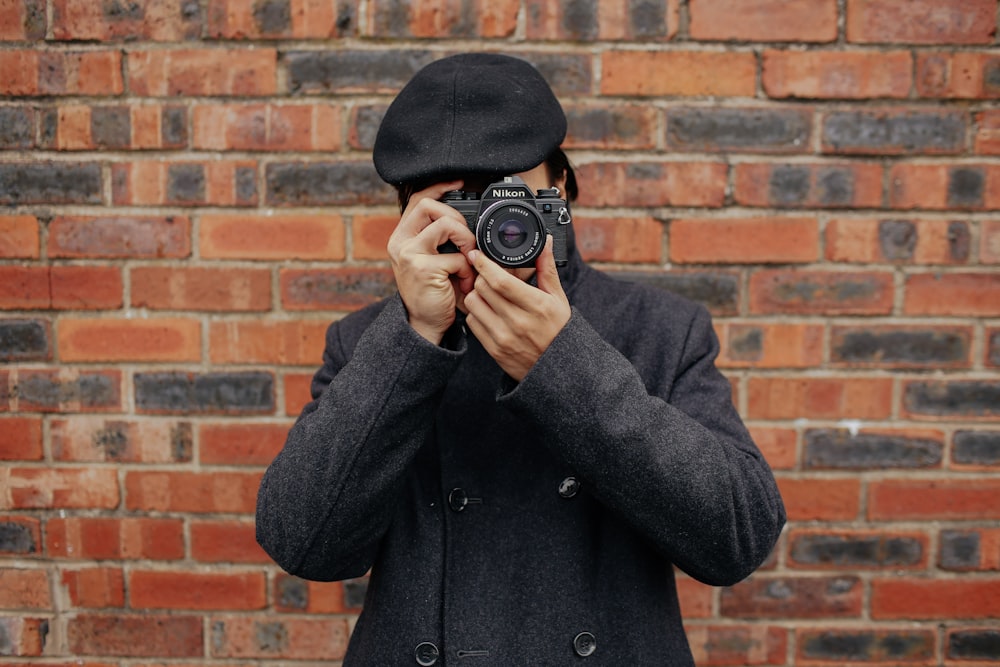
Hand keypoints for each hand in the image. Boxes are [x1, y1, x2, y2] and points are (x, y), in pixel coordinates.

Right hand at [387, 181, 476, 344]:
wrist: (425, 324)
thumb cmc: (434, 291)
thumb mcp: (433, 260)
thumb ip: (441, 238)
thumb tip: (468, 216)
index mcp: (402, 237)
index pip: (418, 199)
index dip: (438, 187)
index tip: (458, 183)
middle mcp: (401, 242)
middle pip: (430, 206)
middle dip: (456, 217)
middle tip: (466, 240)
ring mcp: (409, 254)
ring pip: (446, 225)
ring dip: (466, 241)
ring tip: (468, 261)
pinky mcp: (423, 268)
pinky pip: (457, 257)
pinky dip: (467, 270)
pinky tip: (464, 283)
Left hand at [463, 236, 570, 380]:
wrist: (557, 370)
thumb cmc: (558, 330)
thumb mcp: (558, 298)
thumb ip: (546, 268)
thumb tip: (543, 241)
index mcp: (536, 306)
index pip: (501, 282)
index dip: (485, 264)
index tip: (477, 254)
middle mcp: (518, 322)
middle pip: (483, 289)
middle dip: (481, 276)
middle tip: (486, 274)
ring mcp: (504, 337)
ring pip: (473, 304)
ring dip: (477, 294)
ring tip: (488, 293)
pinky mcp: (494, 350)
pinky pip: (472, 323)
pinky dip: (476, 313)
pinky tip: (488, 311)